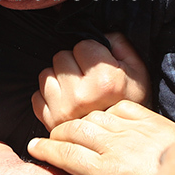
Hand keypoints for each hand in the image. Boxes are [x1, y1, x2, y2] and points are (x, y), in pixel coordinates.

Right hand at [27, 100, 174, 174]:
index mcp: (107, 172)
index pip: (66, 155)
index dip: (46, 149)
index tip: (33, 146)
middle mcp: (117, 145)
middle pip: (76, 130)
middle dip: (58, 131)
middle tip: (50, 137)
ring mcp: (135, 129)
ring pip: (96, 116)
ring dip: (80, 120)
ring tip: (73, 127)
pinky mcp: (152, 119)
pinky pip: (121, 106)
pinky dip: (107, 110)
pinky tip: (105, 117)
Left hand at [32, 34, 149, 131]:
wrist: (125, 141)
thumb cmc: (131, 102)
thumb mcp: (137, 69)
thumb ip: (118, 43)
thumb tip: (98, 33)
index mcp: (105, 82)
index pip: (82, 45)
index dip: (92, 51)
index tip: (99, 64)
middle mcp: (81, 97)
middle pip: (61, 57)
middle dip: (73, 63)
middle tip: (87, 78)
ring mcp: (63, 111)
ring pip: (45, 75)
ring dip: (59, 79)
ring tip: (76, 89)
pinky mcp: (50, 123)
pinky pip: (36, 96)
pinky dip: (49, 97)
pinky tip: (66, 102)